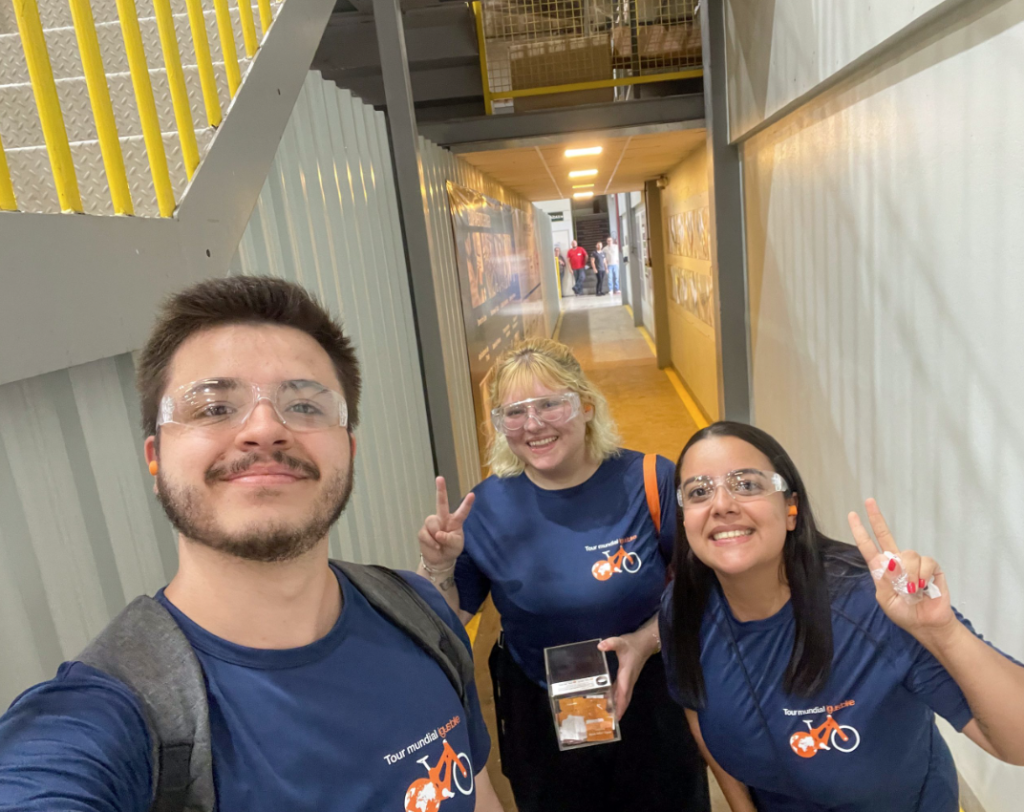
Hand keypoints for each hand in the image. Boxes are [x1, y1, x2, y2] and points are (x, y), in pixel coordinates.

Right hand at [419, 477, 473, 569]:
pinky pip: (425, 534)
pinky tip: (434, 546)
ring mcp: (432, 524)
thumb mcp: (456, 545)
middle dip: (440, 490)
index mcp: (455, 521)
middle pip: (441, 502)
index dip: (467, 504)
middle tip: (440, 478)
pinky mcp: (423, 531)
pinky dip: (430, 542)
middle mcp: (443, 519)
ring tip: (439, 543)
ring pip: (431, 523)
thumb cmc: (451, 549)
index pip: (462, 511)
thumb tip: (438, 534)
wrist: (439, 560)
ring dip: (435, 535)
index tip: (472, 495)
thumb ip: (450, 539)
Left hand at [597, 632, 654, 720]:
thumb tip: (600, 646)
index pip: (623, 693)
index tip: (616, 717)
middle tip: (610, 721)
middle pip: (624, 699)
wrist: (644, 642)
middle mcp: (628, 680)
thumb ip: (611, 643)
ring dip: (617, 705)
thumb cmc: (632, 644)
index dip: (619, 705)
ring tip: (607, 714)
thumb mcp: (621, 642)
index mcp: (626, 675)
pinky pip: (621, 690)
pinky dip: (616, 697)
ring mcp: (628, 679)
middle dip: (618, 710)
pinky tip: (608, 699)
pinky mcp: (627, 677)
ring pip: (623, 696)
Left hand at [848, 499, 955, 640]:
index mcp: (882, 569)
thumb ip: (884, 581)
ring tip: (912, 590)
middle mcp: (897, 561)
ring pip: (908, 554)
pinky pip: (926, 562)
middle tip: (869, 501)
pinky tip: (923, 587)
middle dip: (876, 517)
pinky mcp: (931, 566)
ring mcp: (914, 562)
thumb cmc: (904, 612)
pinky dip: (923, 576)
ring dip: (909, 574)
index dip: (860, 531)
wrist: (926, 623)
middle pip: (886, 534)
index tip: (852, 515)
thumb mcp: (886, 600)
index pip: (868, 547)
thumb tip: (889, 560)